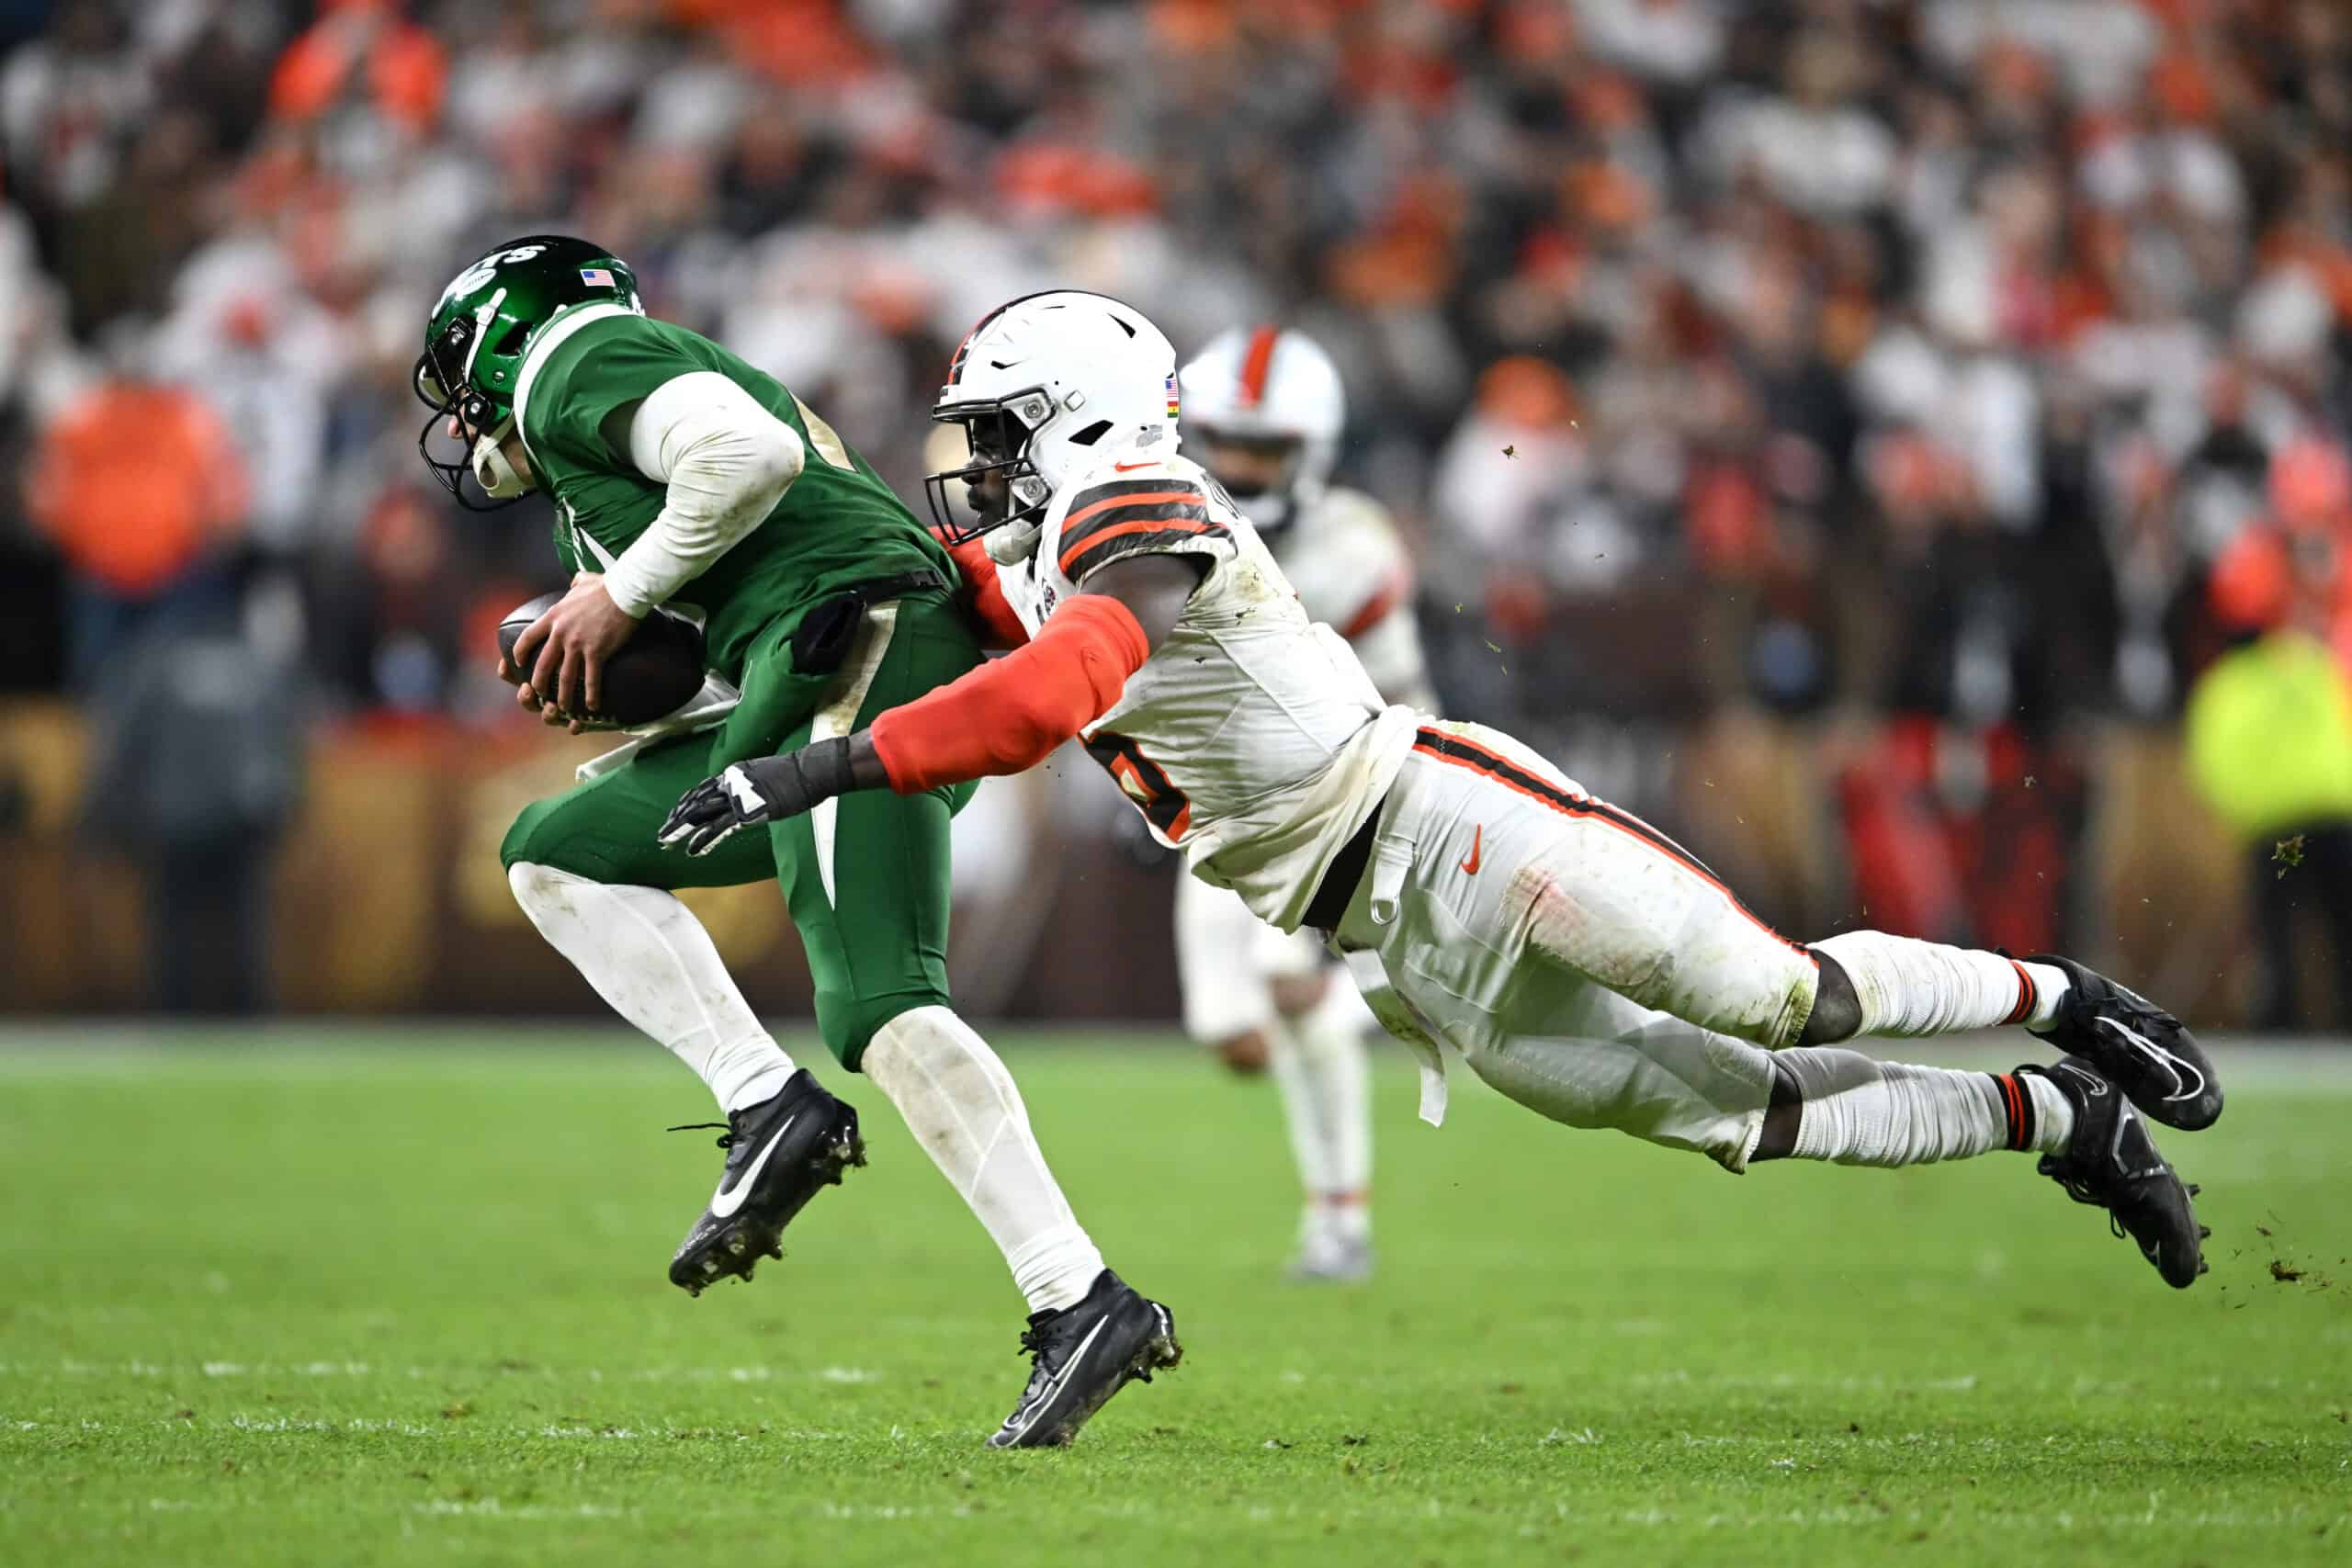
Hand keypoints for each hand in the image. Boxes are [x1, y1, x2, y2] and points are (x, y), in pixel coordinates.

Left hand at [508, 572, 639, 720]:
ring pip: (564, 677)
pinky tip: (592, 706)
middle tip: (539, 693)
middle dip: (538, 682)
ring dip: (562, 695)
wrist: (623, 592)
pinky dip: (590, 695)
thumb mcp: (583, 581)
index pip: (528, 638)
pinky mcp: (597, 652)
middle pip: (542, 664)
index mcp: (554, 616)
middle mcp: (561, 633)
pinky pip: (591, 679)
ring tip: (563, 707)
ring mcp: (578, 644)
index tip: (519, 662)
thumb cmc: (606, 585)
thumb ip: (575, 583)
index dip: (520, 652)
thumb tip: (576, 580)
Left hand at [659, 737, 861, 855]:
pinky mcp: (747, 811)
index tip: (674, 816)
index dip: (685, 805)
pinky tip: (693, 850)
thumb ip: (751, 786)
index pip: (702, 790)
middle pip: (695, 802)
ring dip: (681, 830)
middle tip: (662, 834)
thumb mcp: (766, 777)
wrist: (808, 771)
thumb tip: (749, 796)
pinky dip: (705, 839)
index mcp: (733, 774)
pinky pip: (719, 827)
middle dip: (677, 819)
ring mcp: (737, 796)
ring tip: (667, 842)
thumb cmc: (795, 775)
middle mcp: (729, 783)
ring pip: (701, 814)